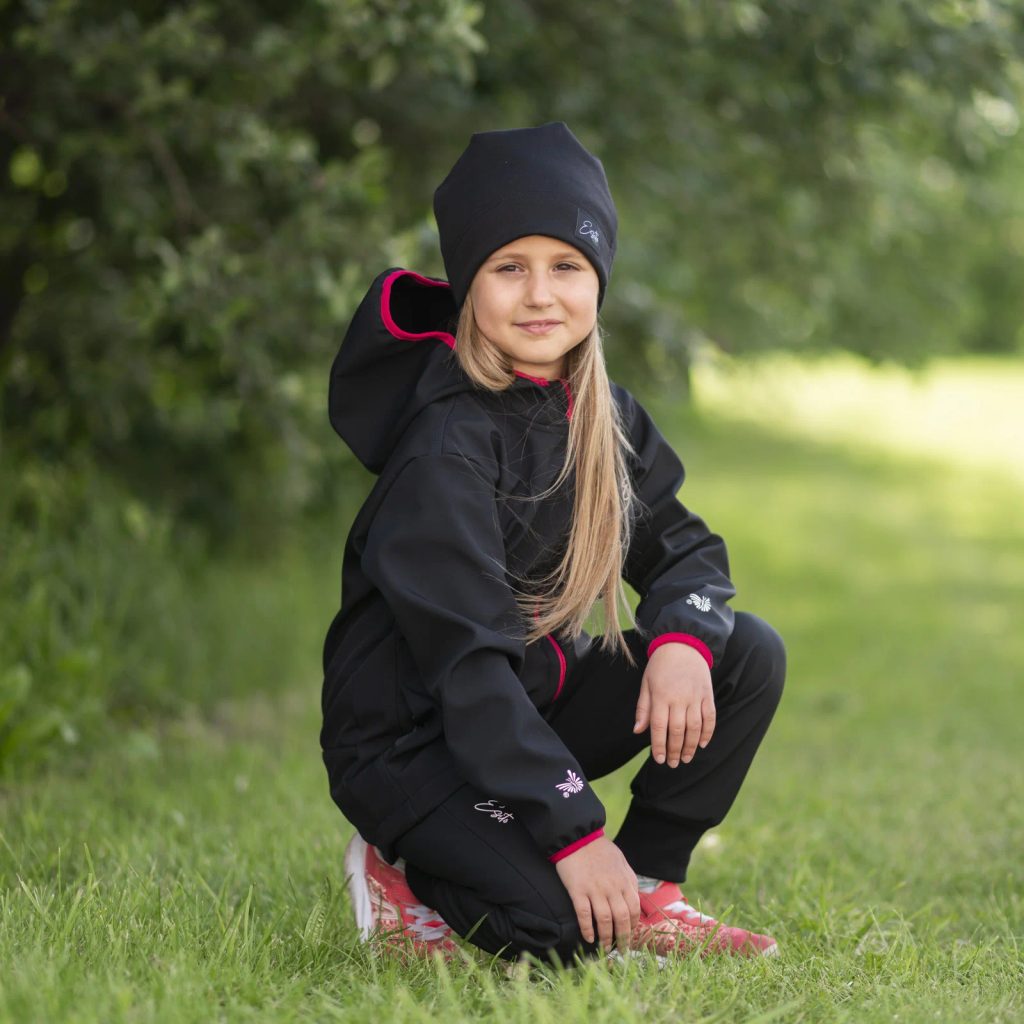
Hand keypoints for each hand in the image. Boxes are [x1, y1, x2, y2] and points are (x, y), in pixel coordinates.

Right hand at [553, 836, 639, 952]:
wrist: (578, 836)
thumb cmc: (600, 848)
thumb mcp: (621, 861)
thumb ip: (629, 879)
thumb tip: (634, 897)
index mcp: (624, 881)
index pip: (634, 910)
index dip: (633, 926)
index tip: (630, 936)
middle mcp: (612, 887)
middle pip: (621, 919)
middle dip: (622, 938)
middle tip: (620, 950)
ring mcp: (594, 889)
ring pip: (604, 920)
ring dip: (606, 938)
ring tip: (605, 948)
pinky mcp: (578, 890)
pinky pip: (583, 914)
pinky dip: (587, 929)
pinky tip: (588, 938)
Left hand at [633, 643, 714, 766]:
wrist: (683, 644)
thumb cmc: (660, 666)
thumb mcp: (646, 684)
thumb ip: (643, 708)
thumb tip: (638, 731)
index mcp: (660, 695)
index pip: (659, 727)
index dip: (659, 745)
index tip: (659, 759)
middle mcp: (678, 698)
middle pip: (677, 730)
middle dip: (675, 750)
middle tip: (673, 764)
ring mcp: (695, 696)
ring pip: (695, 727)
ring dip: (691, 746)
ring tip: (686, 758)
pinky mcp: (707, 694)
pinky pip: (710, 717)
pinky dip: (708, 732)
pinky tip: (702, 744)